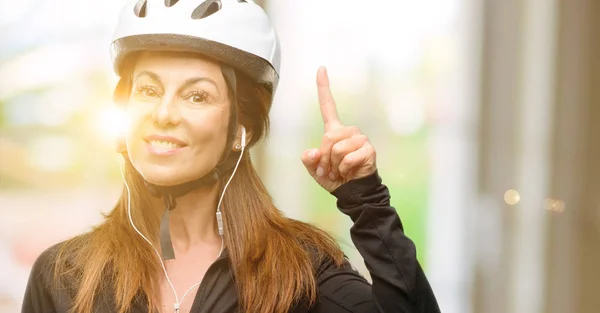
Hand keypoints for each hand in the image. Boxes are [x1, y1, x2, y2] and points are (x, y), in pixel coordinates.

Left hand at [301, 67, 377, 191]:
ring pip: (337, 148)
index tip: (321, 68)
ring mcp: (360, 139)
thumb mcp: (315, 170)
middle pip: (329, 137)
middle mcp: (348, 131)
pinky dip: (344, 168)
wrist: (353, 192)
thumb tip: (312, 152)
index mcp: (334, 131)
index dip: (324, 87)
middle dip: (325, 158)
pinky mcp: (369, 149)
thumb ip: (309, 160)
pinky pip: (348, 157)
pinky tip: (350, 171)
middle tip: (329, 170)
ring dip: (334, 164)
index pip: (328, 106)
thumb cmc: (335, 178)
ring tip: (340, 171)